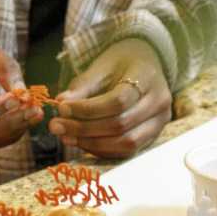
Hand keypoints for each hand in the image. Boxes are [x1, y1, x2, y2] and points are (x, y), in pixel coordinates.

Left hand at [48, 40, 170, 160]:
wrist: (143, 65)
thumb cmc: (120, 64)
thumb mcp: (100, 67)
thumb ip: (82, 86)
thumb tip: (61, 103)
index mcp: (148, 79)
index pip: (118, 101)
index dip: (88, 109)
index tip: (62, 108)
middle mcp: (160, 103)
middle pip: (121, 125)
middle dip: (84, 129)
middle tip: (56, 125)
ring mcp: (159, 123)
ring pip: (126, 144)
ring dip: (91, 144)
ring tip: (66, 136)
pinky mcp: (152, 137)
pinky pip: (127, 151)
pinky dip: (102, 150)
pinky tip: (81, 142)